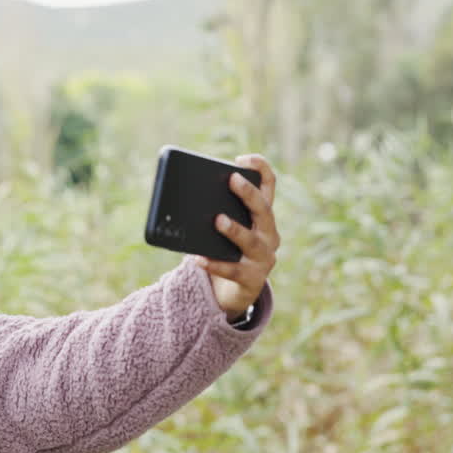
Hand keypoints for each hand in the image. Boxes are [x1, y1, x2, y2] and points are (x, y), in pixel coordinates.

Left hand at [193, 154, 279, 318]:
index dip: (261, 169)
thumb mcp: (222, 231)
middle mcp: (269, 235)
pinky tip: (198, 258)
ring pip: (250, 240)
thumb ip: (213, 213)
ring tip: (217, 220)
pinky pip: (232, 271)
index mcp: (262, 218)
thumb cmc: (225, 252)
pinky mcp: (252, 280)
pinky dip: (215, 264)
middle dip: (248, 193)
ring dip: (234, 229)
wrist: (232, 293)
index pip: (269, 187)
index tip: (243, 158)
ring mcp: (264, 258)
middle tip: (231, 179)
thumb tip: (183, 196)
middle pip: (263, 210)